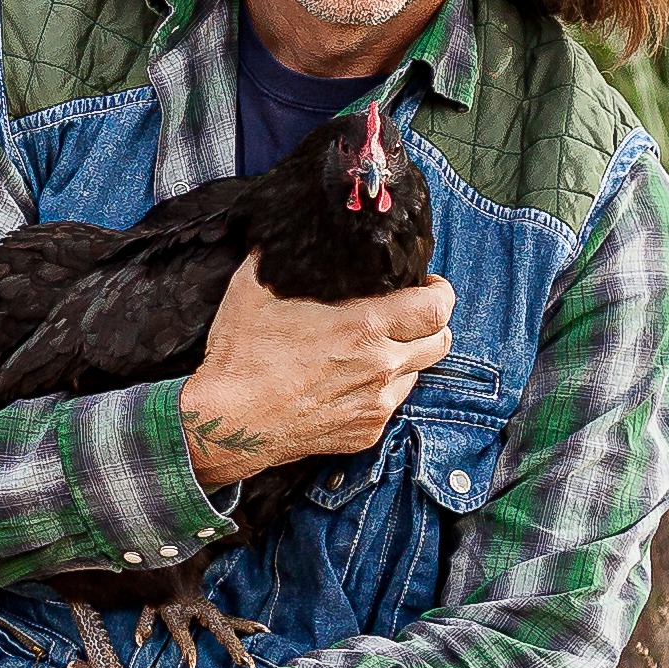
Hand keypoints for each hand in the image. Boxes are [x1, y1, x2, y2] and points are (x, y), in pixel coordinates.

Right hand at [178, 259, 454, 488]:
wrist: (227, 424)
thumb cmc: (241, 357)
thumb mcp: (252, 290)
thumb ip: (275, 257)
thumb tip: (279, 234)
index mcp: (364, 327)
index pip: (437, 307)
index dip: (441, 292)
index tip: (428, 285)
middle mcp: (381, 367)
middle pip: (441, 342)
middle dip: (433, 323)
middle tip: (411, 314)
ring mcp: (376, 405)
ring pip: (417, 374)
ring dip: (406, 358)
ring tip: (376, 349)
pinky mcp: (365, 433)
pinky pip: (389, 405)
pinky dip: (380, 390)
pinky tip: (350, 382)